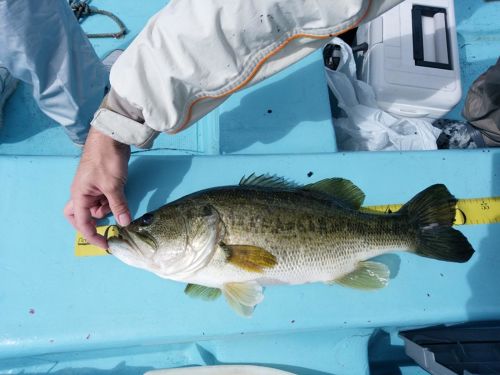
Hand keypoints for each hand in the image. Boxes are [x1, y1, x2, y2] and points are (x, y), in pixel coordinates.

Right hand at [65, 127, 130, 248]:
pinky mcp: (102, 182)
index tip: (106, 245)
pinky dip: (111, 202)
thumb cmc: (106, 159)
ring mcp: (91, 187)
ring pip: (95, 207)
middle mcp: (82, 193)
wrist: (111, 136)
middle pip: (80, 216)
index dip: (93, 236)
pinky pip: (103, 198)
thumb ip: (118, 205)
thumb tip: (125, 223)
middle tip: (106, 226)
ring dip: (106, 210)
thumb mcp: (114, 185)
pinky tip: (120, 197)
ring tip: (118, 204)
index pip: (82, 223)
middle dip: (91, 223)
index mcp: (79, 195)